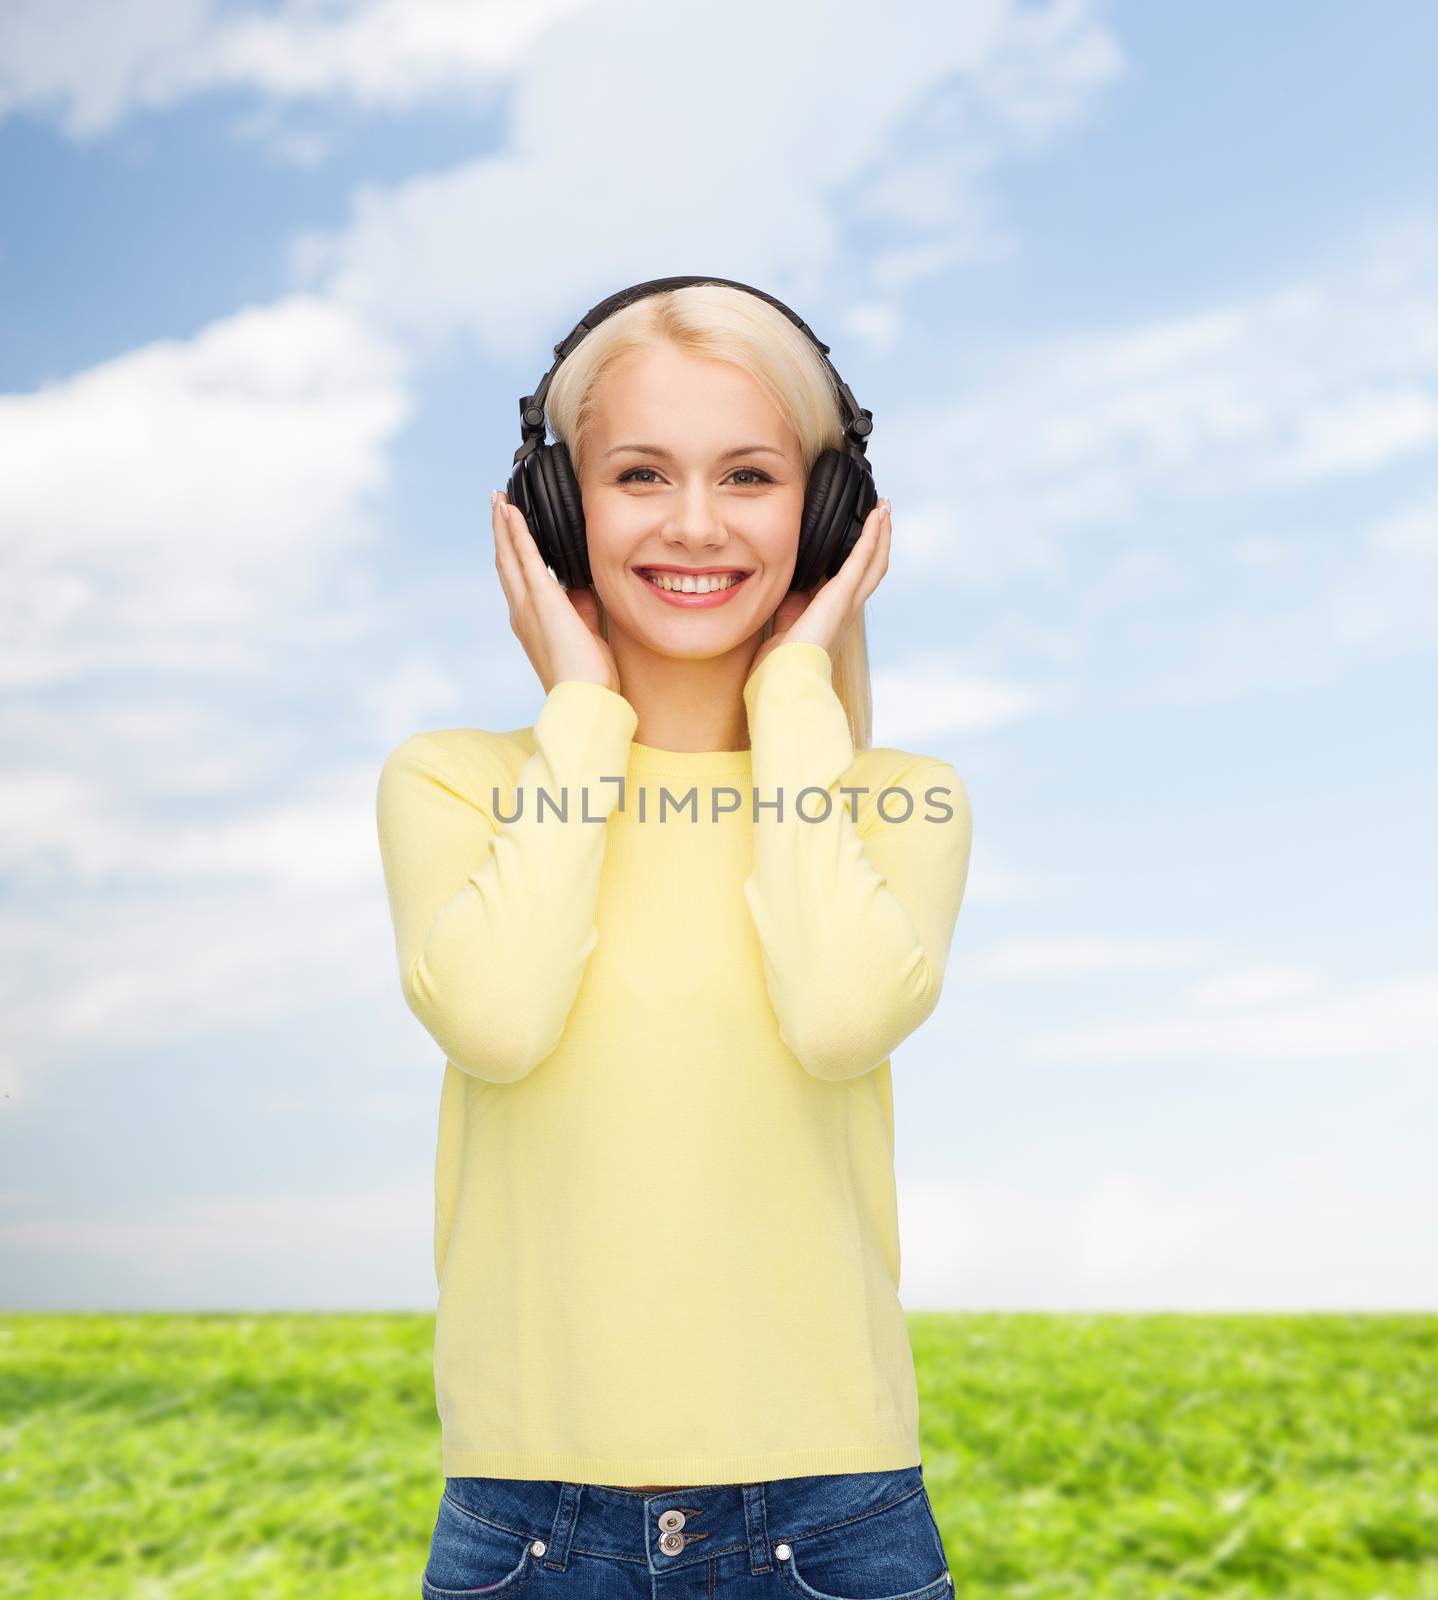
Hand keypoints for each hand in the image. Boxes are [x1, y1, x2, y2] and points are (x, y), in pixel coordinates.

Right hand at [492, 489, 621, 695]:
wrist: (583, 699)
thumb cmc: (588, 676)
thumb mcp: (586, 632)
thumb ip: (581, 608)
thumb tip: (582, 587)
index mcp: (531, 621)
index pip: (517, 578)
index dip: (510, 551)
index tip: (508, 527)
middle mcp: (521, 611)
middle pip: (505, 562)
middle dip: (500, 531)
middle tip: (496, 502)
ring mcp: (527, 605)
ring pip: (509, 556)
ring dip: (504, 525)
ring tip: (499, 500)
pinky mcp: (541, 600)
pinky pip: (525, 558)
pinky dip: (516, 532)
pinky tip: (511, 512)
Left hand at [746, 497, 890, 681]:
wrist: (783, 682)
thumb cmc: (779, 666)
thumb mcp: (784, 627)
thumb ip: (791, 607)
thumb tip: (790, 588)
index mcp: (834, 618)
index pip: (854, 582)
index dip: (861, 559)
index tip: (862, 535)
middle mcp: (848, 610)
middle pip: (873, 569)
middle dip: (879, 541)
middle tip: (883, 514)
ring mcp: (848, 603)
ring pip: (874, 562)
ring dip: (880, 533)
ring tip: (884, 508)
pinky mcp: (842, 596)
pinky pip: (862, 559)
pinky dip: (871, 535)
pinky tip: (876, 515)